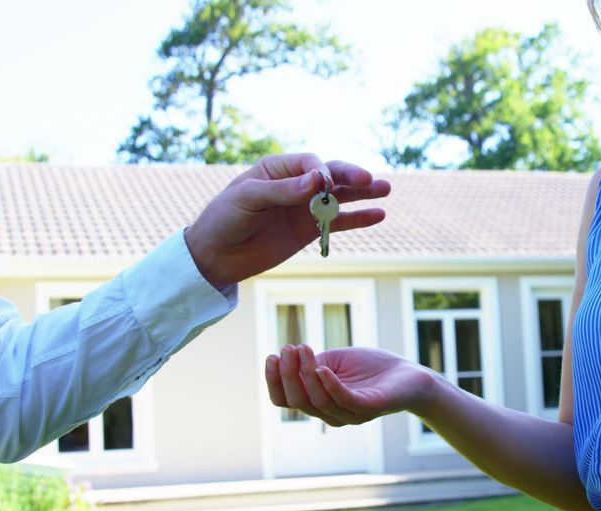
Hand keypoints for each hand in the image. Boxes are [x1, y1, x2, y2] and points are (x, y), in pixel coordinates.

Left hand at [184, 153, 390, 288]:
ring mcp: (304, 208)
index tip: (321, 186)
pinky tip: (378, 214)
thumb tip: (317, 180)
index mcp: (278, 169)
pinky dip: (359, 219)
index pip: (310, 163)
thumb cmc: (224, 219)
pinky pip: (339, 222)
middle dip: (352, 176)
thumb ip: (283, 190)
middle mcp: (295, 184)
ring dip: (363, 193)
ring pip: (340, 197)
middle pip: (331, 175)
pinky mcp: (309, 231)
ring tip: (385, 189)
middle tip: (370, 179)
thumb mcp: (249, 199)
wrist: (215, 257)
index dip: (321, 172)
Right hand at [264, 344, 439, 425]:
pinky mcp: (369, 408)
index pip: (285, 400)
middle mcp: (330, 413)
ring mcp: (350, 414)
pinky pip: (343, 401)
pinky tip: (322, 368)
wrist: (409, 375)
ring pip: (317, 400)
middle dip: (287, 373)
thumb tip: (285, 359)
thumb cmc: (371, 368)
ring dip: (305, 373)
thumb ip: (310, 364)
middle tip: (289, 348)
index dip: (273, 381)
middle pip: (297, 401)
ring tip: (304, 348)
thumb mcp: (333, 361)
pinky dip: (330, 385)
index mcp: (318, 402)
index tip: (272, 355)